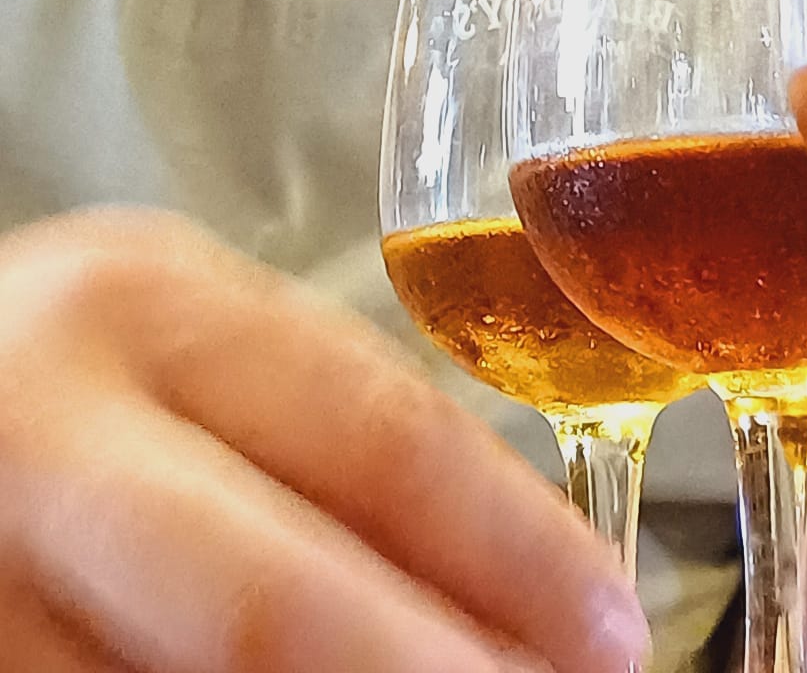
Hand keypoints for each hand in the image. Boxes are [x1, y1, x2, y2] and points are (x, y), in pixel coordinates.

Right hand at [0, 208, 649, 672]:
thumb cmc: (82, 371)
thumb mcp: (205, 342)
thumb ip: (341, 434)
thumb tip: (530, 585)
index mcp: (146, 307)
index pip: (375, 434)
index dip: (514, 548)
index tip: (611, 623)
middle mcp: (49, 439)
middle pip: (269, 601)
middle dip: (432, 670)